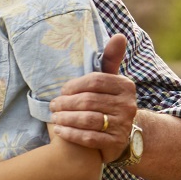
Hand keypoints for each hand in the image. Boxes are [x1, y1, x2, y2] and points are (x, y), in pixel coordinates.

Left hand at [50, 34, 136, 162]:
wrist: (122, 133)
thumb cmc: (108, 101)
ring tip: (54, 117)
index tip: (61, 90)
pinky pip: (89, 138)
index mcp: (126, 86)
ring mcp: (123, 125)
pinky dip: (71, 134)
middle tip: (53, 105)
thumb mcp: (111, 80)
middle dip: (66, 103)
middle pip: (88, 101)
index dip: (74, 86)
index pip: (94, 81)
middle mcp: (128, 105)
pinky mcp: (115, 144)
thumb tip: (119, 36)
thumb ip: (110, 59)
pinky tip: (59, 131)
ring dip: (66, 118)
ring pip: (88, 119)